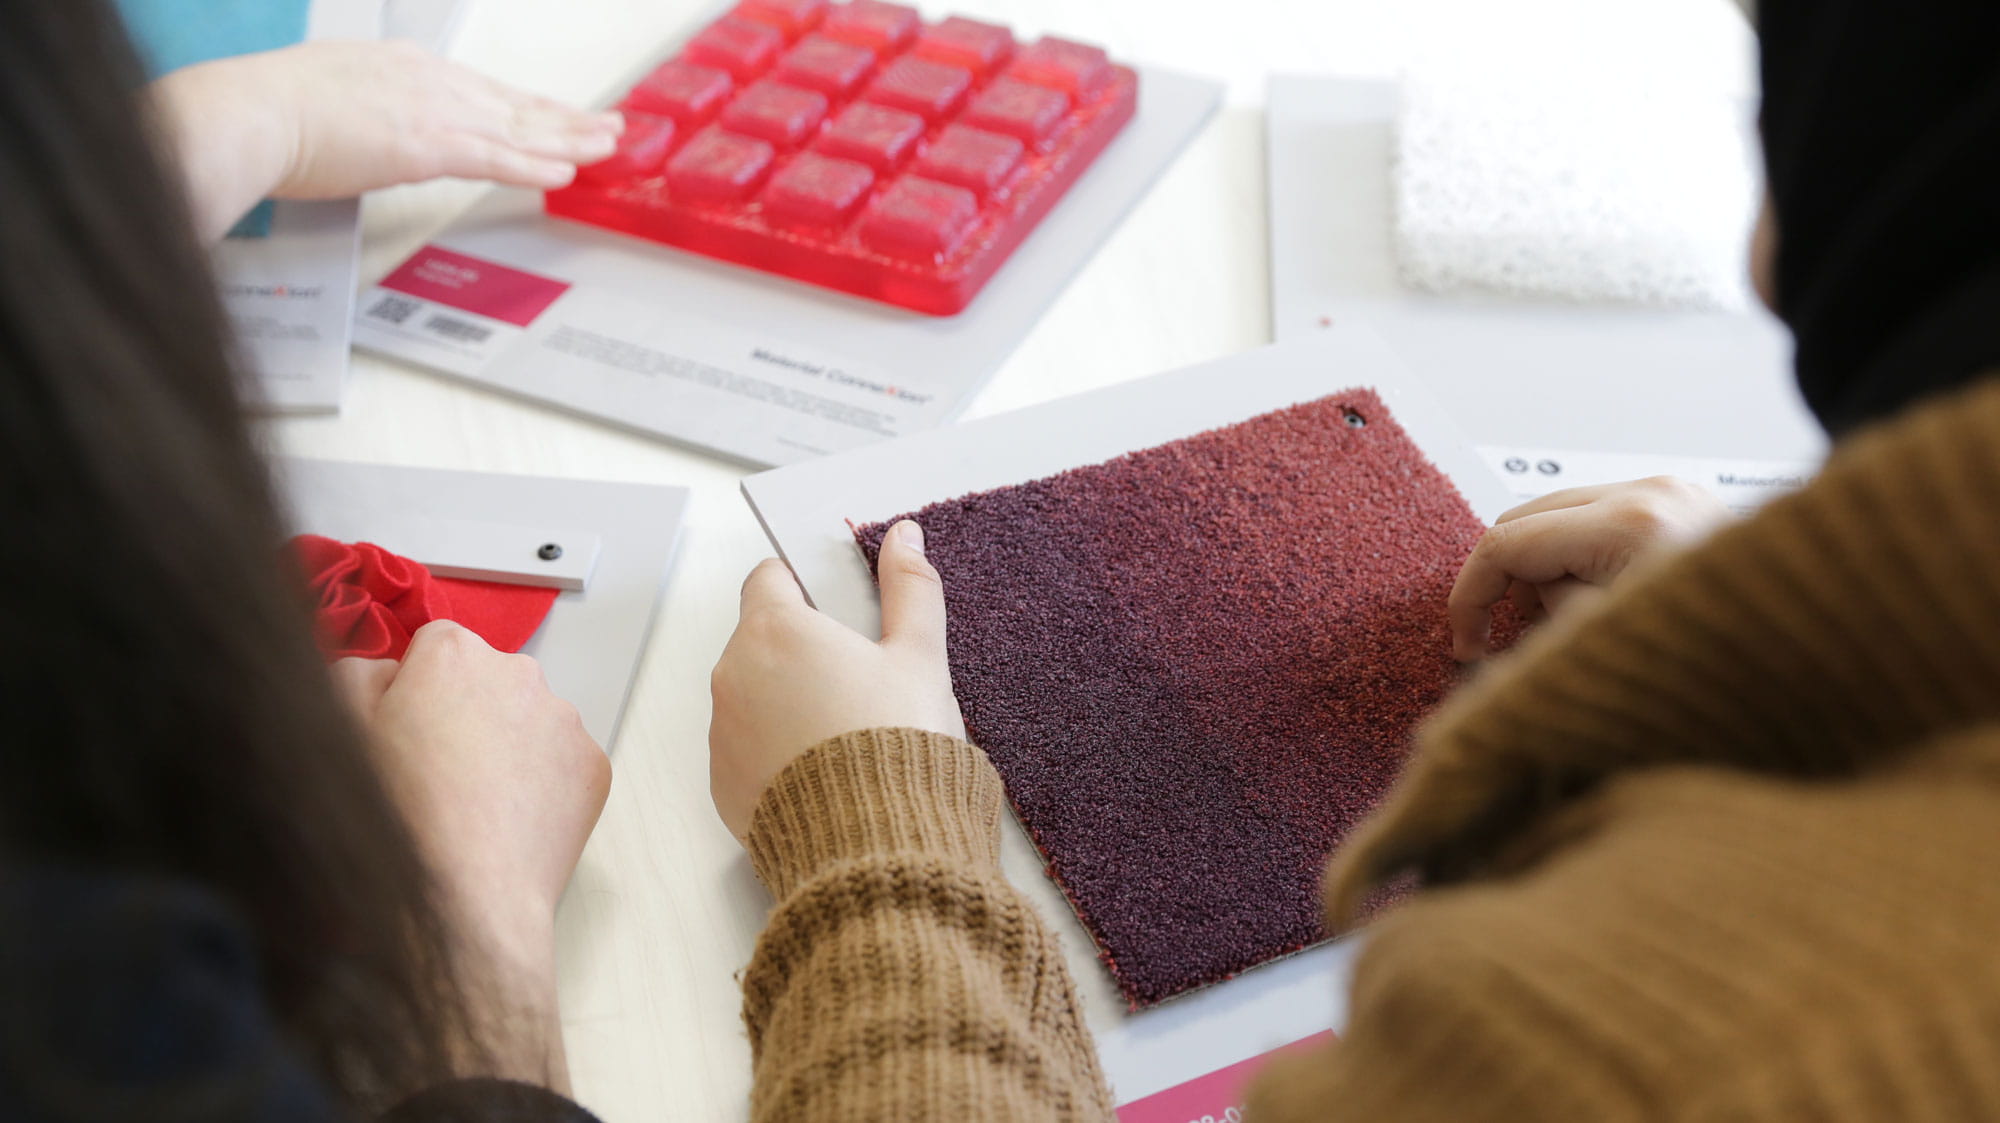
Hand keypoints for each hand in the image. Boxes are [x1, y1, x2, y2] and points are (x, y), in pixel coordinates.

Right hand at [151, 41, 620, 239]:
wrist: (253, 113)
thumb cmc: (279, 112)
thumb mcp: (340, 95)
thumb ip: (378, 114)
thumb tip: (389, 134)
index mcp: (408, 68)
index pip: (485, 91)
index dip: (529, 106)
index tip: (559, 114)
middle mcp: (430, 83)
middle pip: (514, 104)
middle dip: (565, 118)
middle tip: (608, 126)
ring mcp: (432, 113)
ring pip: (517, 129)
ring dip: (568, 140)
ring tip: (606, 147)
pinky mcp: (428, 146)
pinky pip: (496, 158)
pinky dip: (534, 165)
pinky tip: (564, 170)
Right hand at [332, 621, 607, 1090]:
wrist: (460, 906)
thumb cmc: (395, 825)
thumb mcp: (334, 733)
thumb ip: (354, 675)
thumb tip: (383, 670)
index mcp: (453, 655)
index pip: (433, 646)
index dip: (412, 689)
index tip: (400, 729)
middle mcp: (519, 674)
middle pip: (484, 679)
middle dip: (461, 713)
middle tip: (429, 775)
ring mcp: (564, 721)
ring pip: (525, 720)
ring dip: (502, 747)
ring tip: (464, 808)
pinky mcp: (593, 768)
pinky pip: (559, 762)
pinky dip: (538, 784)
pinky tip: (501, 823)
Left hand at [710, 520, 965, 841]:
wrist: (872, 848)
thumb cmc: (895, 747)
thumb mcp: (920, 658)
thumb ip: (910, 589)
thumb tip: (904, 538)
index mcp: (776, 629)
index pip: (772, 577)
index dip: (808, 585)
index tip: (841, 608)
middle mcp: (734, 675)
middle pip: (763, 638)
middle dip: (806, 648)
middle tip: (863, 677)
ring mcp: (723, 732)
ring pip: (754, 694)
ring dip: (790, 700)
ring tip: (850, 730)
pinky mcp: (724, 783)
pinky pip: (749, 748)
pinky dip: (779, 750)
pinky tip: (830, 769)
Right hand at [1449, 476, 1731, 660]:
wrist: (1820, 640)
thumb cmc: (1726, 657)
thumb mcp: (1609, 646)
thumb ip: (1549, 612)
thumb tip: (1528, 599)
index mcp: (1627, 526)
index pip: (1506, 544)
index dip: (1471, 597)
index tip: (1466, 644)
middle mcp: (1649, 492)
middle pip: (1526, 518)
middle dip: (1505, 580)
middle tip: (1504, 638)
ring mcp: (1672, 488)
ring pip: (1560, 514)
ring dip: (1543, 566)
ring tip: (1561, 623)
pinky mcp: (1687, 499)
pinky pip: (1602, 517)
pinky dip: (1581, 555)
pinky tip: (1595, 598)